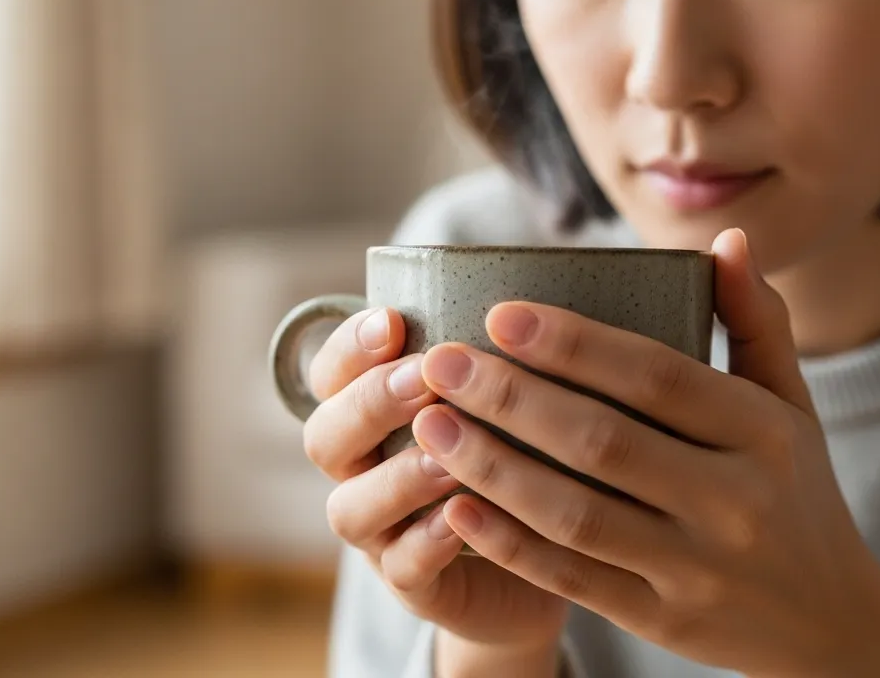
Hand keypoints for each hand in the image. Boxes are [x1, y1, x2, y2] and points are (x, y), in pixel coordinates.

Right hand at [301, 306, 568, 666]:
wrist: (554, 556)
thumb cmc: (529, 453)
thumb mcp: (515, 394)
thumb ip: (499, 352)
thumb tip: (526, 292)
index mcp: (374, 415)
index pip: (331, 374)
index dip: (349, 348)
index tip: (391, 319)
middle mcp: (363, 472)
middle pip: (325, 437)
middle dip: (370, 403)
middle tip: (425, 379)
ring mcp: (382, 533)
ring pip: (351, 508)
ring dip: (397, 476)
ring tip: (449, 455)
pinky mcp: (416, 587)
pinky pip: (404, 569)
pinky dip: (428, 541)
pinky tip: (464, 515)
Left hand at [410, 229, 879, 677]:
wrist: (830, 625)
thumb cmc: (796, 491)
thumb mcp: (792, 405)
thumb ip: (757, 321)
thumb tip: (728, 238)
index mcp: (765, 434)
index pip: (657, 377)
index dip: (574, 344)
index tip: (500, 314)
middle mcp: (734, 502)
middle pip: (603, 442)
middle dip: (510, 398)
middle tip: (439, 362)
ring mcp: (697, 569)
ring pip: (576, 514)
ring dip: (493, 468)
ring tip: (429, 424)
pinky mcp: (663, 621)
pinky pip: (572, 580)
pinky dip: (510, 544)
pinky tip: (455, 506)